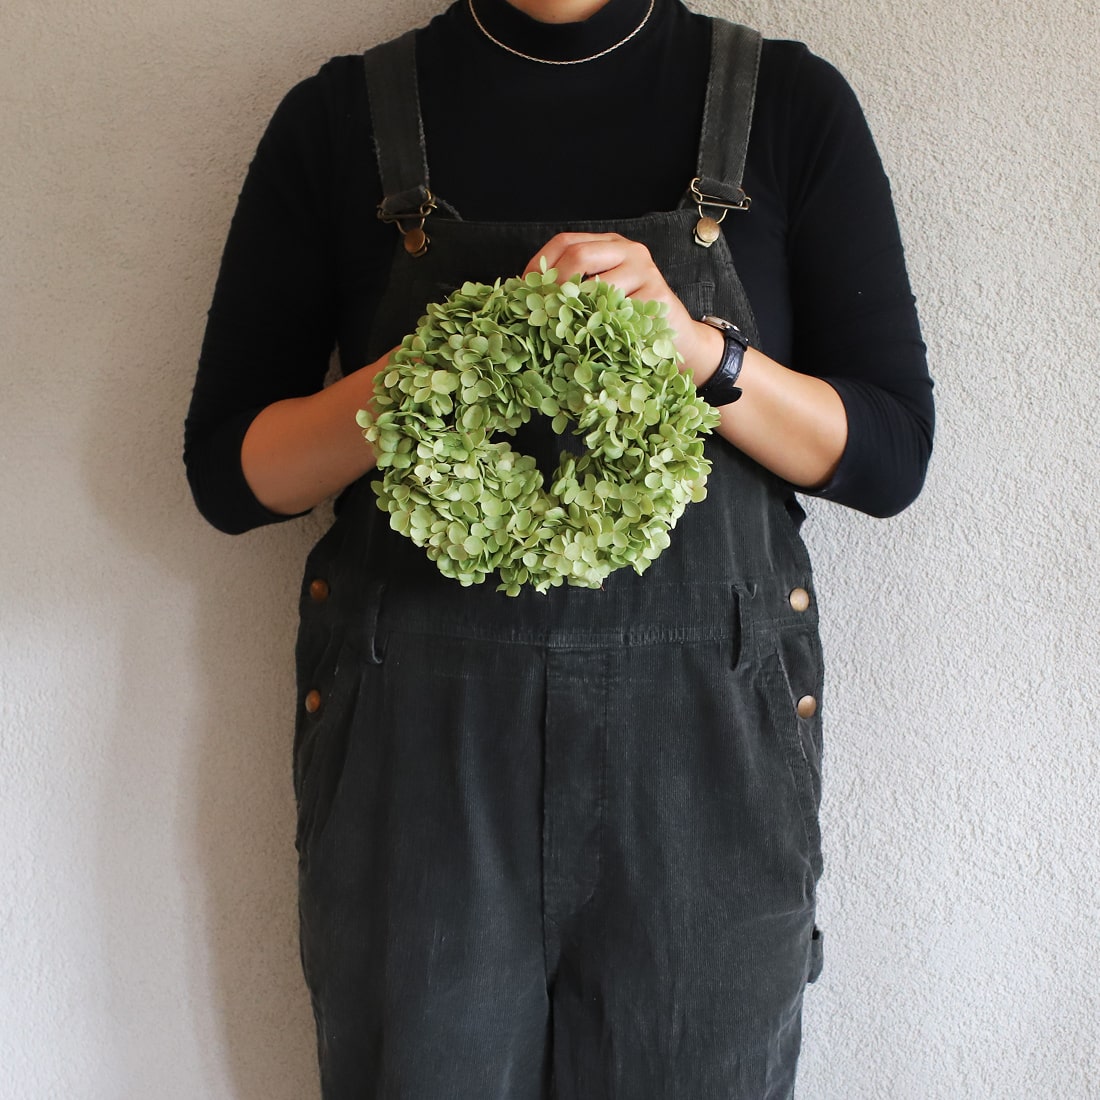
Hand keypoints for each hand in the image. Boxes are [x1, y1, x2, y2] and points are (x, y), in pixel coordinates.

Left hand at [522, 232, 722, 384]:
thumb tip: (526, 296)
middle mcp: (629, 250)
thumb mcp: (602, 298)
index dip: (539, 265)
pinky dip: (595, 328)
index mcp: (611, 245)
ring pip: (594, 285)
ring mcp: (645, 271)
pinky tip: (586, 341)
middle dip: (551, 286)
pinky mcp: (655, 296)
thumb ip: (575, 290)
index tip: (522, 292)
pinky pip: (614, 311)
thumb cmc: (631, 323)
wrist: (680, 343)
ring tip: (558, 331)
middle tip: (538, 313)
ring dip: (571, 311)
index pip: (566, 242)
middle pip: (578, 255)